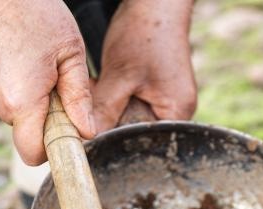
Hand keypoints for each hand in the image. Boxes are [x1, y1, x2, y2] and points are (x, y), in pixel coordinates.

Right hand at [0, 0, 95, 164]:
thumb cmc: (30, 12)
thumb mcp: (69, 52)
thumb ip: (79, 96)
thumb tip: (88, 132)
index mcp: (22, 103)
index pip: (36, 155)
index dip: (57, 149)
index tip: (73, 132)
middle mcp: (1, 108)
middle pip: (34, 138)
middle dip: (54, 123)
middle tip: (62, 85)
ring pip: (27, 120)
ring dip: (43, 106)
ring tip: (47, 69)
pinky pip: (17, 105)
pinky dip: (30, 95)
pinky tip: (34, 66)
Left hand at [92, 0, 196, 130]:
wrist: (156, 5)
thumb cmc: (145, 34)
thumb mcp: (121, 74)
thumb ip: (105, 108)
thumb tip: (86, 138)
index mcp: (176, 114)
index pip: (141, 141)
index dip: (115, 135)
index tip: (92, 123)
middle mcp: (176, 114)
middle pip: (135, 132)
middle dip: (111, 118)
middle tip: (92, 97)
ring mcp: (166, 103)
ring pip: (129, 118)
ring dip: (110, 105)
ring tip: (101, 84)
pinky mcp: (155, 93)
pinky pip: (131, 105)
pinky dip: (115, 96)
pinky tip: (106, 81)